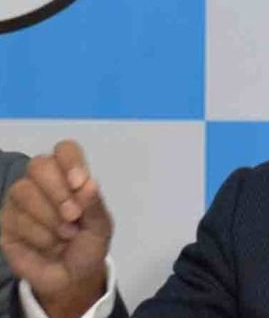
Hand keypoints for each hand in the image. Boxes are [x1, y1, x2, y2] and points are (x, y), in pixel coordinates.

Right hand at [0, 141, 112, 317]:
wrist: (72, 278)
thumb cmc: (88, 245)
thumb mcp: (100, 227)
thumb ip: (95, 205)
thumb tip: (88, 183)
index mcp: (70, 176)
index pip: (65, 150)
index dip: (70, 162)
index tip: (79, 183)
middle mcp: (43, 182)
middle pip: (39, 165)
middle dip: (58, 191)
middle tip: (73, 215)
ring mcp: (21, 200)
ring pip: (23, 190)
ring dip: (49, 216)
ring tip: (66, 234)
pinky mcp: (6, 221)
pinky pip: (15, 218)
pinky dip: (38, 234)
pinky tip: (49, 244)